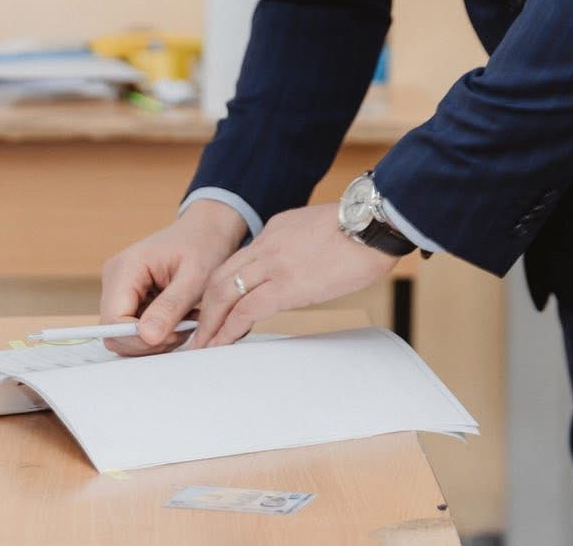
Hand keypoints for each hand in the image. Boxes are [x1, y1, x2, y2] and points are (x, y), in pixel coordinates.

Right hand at [98, 200, 249, 355]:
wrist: (206, 232)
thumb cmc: (202, 246)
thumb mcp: (194, 278)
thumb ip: (170, 307)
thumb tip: (147, 337)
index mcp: (125, 268)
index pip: (113, 320)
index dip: (138, 338)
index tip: (173, 334)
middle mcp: (115, 278)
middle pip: (115, 332)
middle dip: (149, 341)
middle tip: (183, 329)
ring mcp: (120, 289)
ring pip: (125, 336)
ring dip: (156, 339)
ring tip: (185, 322)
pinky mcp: (129, 299)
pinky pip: (135, 330)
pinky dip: (158, 333)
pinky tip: (178, 320)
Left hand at [184, 202, 397, 349]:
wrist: (374, 225)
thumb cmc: (361, 231)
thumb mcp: (319, 231)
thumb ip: (300, 248)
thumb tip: (300, 270)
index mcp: (275, 230)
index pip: (237, 262)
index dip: (221, 288)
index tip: (215, 308)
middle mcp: (266, 244)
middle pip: (219, 276)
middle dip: (204, 307)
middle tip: (198, 332)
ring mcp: (272, 263)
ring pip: (224, 293)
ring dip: (209, 322)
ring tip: (202, 346)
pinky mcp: (285, 285)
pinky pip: (245, 309)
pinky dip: (228, 329)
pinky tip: (221, 344)